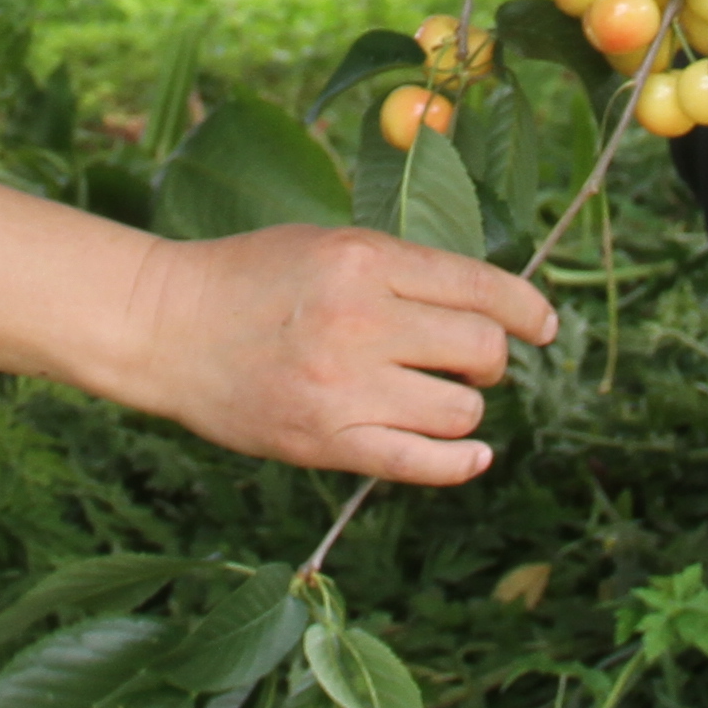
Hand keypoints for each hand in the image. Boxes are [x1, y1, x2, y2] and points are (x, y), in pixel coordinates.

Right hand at [119, 222, 555, 484]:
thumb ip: (399, 269)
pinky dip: (460, 463)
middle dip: (491, 359)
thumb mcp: (328, 244)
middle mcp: (364, 321)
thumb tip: (481, 301)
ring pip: (460, 410)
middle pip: (482, 350)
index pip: (482, 287)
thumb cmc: (248, 277)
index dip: (527, 310)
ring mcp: (346, 385)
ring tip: (439, 399)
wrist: (166, 327)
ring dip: (465, 408)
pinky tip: (472, 455)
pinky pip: (421, 463)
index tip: (541, 325)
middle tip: (470, 363)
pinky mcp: (327, 439)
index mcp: (367, 261)